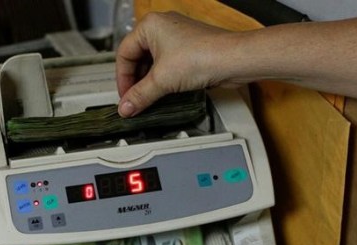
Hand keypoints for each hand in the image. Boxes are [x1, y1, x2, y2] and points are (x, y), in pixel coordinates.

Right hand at [115, 12, 247, 116]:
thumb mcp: (162, 81)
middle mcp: (163, 28)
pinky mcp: (189, 51)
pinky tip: (163, 94)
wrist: (233, 60)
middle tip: (134, 101)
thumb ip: (140, 96)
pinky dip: (162, 81)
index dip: (122, 79)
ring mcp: (177, 39)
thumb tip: (126, 107)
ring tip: (148, 100)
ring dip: (149, 84)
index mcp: (150, 25)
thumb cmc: (203, 55)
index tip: (125, 97)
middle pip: (138, 59)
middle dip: (135, 83)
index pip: (124, 54)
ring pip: (153, 64)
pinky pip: (167, 67)